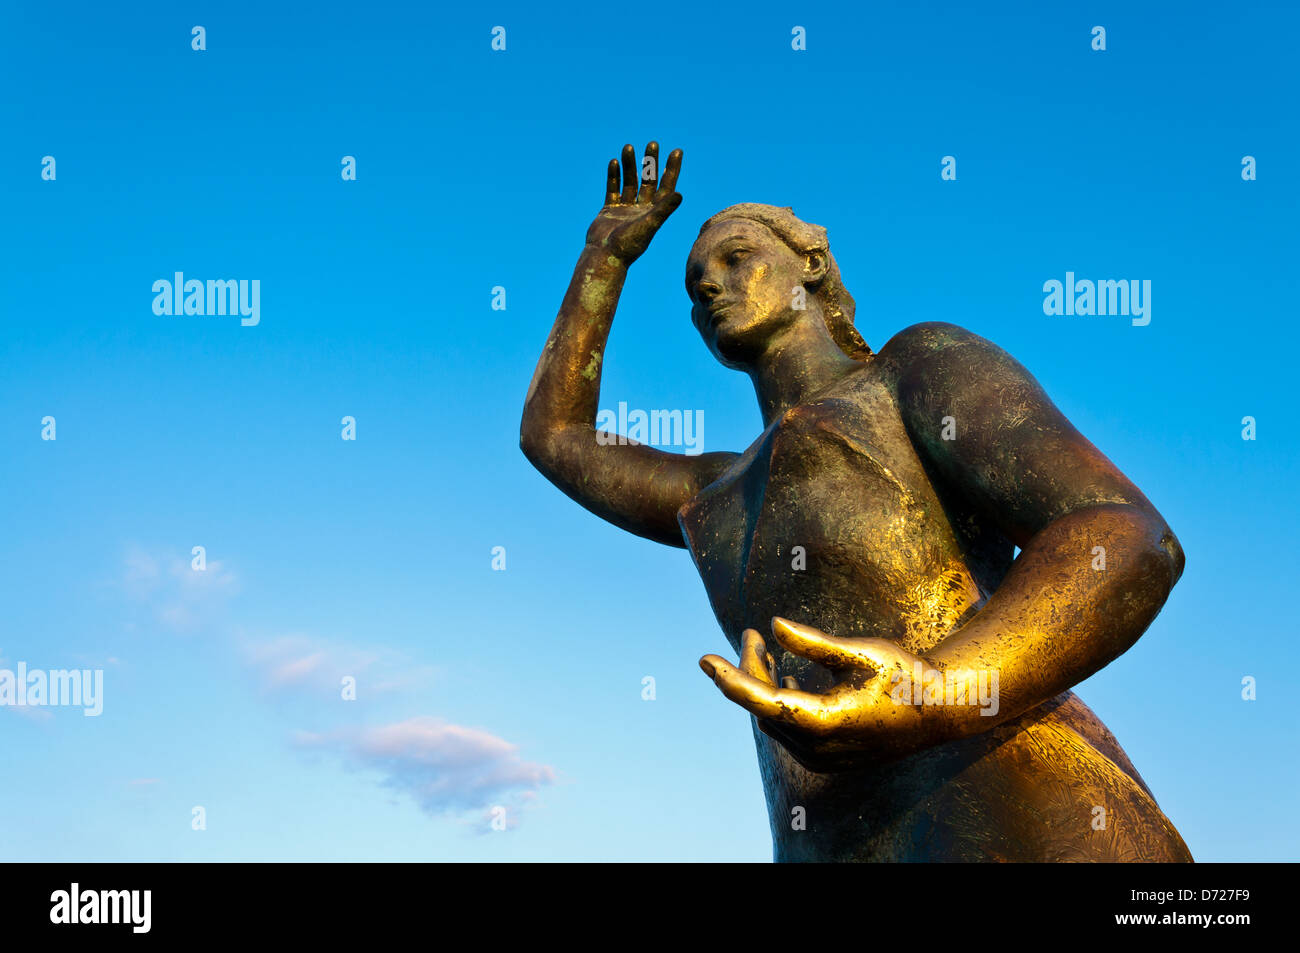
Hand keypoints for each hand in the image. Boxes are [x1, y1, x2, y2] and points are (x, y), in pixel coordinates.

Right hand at [585, 141, 682, 264]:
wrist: (604, 256)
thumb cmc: (628, 245)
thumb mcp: (649, 225)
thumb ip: (663, 209)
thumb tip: (680, 194)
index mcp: (654, 213)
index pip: (666, 186)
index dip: (672, 169)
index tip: (676, 151)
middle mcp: (642, 210)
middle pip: (648, 181)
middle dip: (651, 162)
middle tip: (653, 144)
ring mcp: (625, 210)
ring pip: (629, 182)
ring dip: (630, 165)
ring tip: (628, 147)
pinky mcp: (609, 211)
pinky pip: (613, 190)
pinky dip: (613, 177)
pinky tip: (614, 162)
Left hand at [699, 618, 984, 770]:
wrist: (946, 711)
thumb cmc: (908, 675)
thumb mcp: (862, 651)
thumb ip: (814, 643)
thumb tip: (774, 626)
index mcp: (825, 722)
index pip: (762, 701)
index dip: (730, 678)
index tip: (704, 659)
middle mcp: (819, 748)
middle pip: (765, 707)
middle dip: (751, 670)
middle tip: (749, 634)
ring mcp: (823, 758)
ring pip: (775, 719)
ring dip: (763, 685)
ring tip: (760, 647)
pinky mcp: (829, 757)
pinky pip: (790, 729)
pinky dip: (780, 700)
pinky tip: (782, 675)